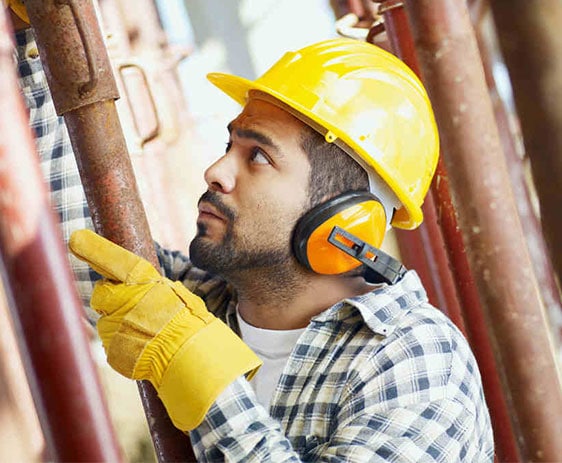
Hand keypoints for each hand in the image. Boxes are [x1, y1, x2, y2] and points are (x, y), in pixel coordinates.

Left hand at [69, 229, 261, 430]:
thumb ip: (151, 288)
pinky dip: (124, 344)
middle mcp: (123, 301)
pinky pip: (113, 343)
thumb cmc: (189, 322)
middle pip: (102, 294)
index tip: (77, 239)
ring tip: (146, 333)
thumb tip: (140, 287)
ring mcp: (114, 326)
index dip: (95, 250)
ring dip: (120, 324)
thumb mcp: (175, 295)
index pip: (114, 261)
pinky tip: (144, 346)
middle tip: (133, 306)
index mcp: (142, 282)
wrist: (188, 355)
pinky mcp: (112, 349)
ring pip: (107, 320)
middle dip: (112, 297)